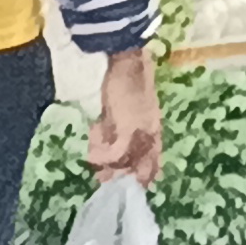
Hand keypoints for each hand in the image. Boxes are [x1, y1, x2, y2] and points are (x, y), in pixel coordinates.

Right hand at [87, 49, 164, 183]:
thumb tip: (102, 138)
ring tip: (97, 173)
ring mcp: (142, 133)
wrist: (128, 63)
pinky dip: (102, 157)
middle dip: (123, 175)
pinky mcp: (129, 129)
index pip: (153, 160)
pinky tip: (91, 157)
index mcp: (154, 130)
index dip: (142, 174)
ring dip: (110, 168)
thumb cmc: (125, 81)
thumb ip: (114, 125)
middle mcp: (151, 135)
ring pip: (127, 161)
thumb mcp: (121, 108)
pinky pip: (116, 152)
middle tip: (103, 181)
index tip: (125, 181)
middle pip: (142, 165)